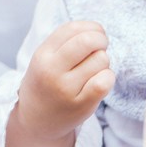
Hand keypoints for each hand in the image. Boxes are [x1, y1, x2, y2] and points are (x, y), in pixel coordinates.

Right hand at [12, 21, 113, 144]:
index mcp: (42, 55)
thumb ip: (65, 42)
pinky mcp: (82, 105)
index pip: (72, 28)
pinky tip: (100, 79)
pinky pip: (105, 81)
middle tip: (102, 46)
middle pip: (88, 41)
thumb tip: (97, 30)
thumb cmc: (46, 83)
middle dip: (101, 39)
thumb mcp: (44, 58)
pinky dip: (108, 76)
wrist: (37, 120)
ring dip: (103, 61)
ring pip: (101, 60)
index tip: (95, 33)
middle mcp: (52, 71)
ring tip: (94, 69)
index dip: (91, 26)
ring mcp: (66, 89)